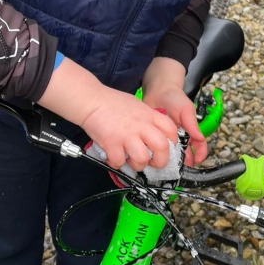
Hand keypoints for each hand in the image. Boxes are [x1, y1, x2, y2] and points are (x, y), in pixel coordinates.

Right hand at [38, 59, 176, 170]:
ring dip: (138, 164)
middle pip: (162, 147)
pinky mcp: (111, 143)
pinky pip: (119, 162)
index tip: (166, 149)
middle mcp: (141, 126)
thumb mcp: (137, 105)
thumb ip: (147, 119)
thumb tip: (154, 134)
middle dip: (160, 161)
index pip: (171, 131)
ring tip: (131, 161)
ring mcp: (126, 135)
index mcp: (149, 115)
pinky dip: (116, 163)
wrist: (91, 100)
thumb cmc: (112, 103)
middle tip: (153, 163)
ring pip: (142, 158)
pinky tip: (113, 157)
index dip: (172, 143)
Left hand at [141, 57, 207, 164]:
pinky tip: (152, 157)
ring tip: (165, 166)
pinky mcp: (154, 136)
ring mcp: (166, 138)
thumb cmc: (175, 98)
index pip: (198, 146)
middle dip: (182, 162)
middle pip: (184, 153)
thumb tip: (200, 138)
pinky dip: (155, 152)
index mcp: (190, 131)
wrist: (157, 90)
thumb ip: (192, 124)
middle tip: (178, 169)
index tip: (196, 161)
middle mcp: (179, 137)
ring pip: (169, 153)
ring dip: (168, 159)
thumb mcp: (186, 110)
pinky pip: (156, 147)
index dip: (199, 154)